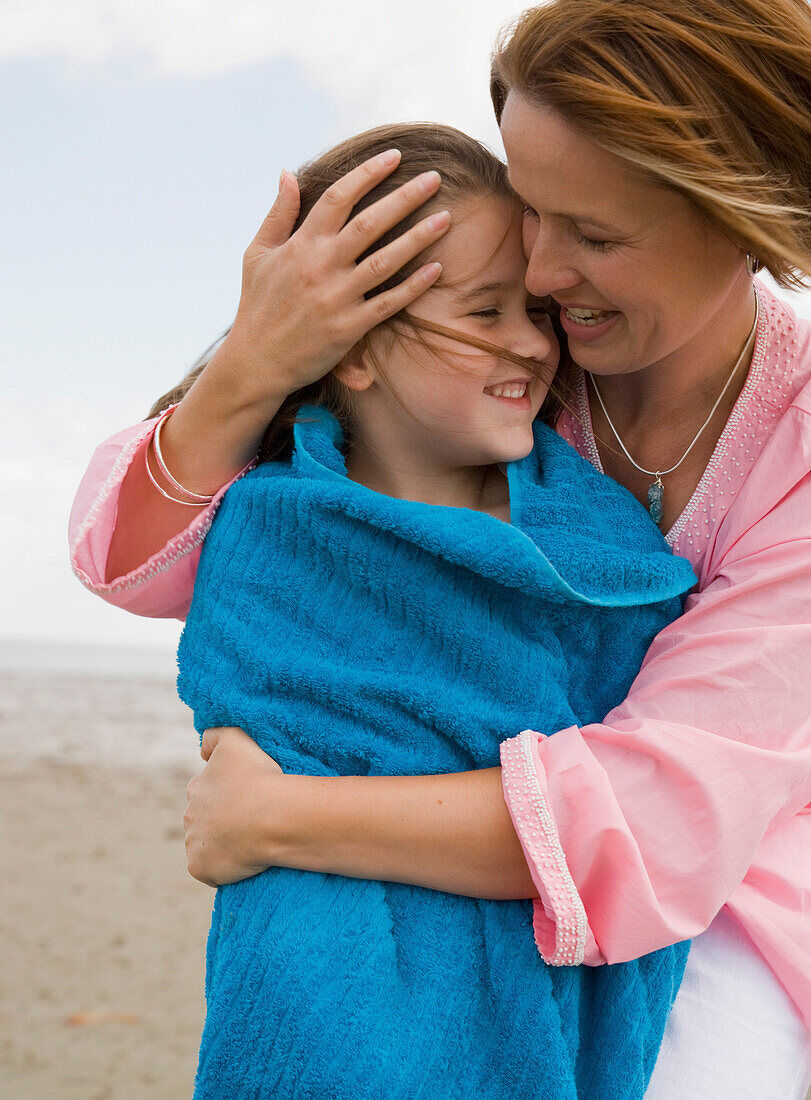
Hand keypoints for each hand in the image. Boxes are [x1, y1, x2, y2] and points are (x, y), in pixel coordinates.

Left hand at [184, 726, 285, 886]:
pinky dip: (225, 868)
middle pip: (204, 820)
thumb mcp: (236, 738)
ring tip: (251, 842)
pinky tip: (245, 861)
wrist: (271, 815)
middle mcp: (188, 815)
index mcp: (196, 788)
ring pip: (206, 846)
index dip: (227, 796)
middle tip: (251, 822)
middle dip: (222, 822)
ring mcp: (193, 844)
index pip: (205, 792)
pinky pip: (211, 871)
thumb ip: (214, 736)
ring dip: (223, 845)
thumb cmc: (257, 776)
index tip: (248, 798)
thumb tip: (202, 751)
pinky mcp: (200, 868)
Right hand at [214, 151, 449, 409]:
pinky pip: (388, 303)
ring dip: (417, 238)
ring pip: (384, 261)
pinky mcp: (348, 328)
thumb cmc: (257, 306)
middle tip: (434, 178)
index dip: (368, 173)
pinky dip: (412, 286)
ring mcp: (336, 298)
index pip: (338, 197)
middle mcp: (320, 266)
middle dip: (404, 198)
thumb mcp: (257, 254)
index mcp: (300, 244)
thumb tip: (287, 173)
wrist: (256, 362)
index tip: (394, 157)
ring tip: (446, 218)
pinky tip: (436, 270)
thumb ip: (277, 213)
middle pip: (369, 223)